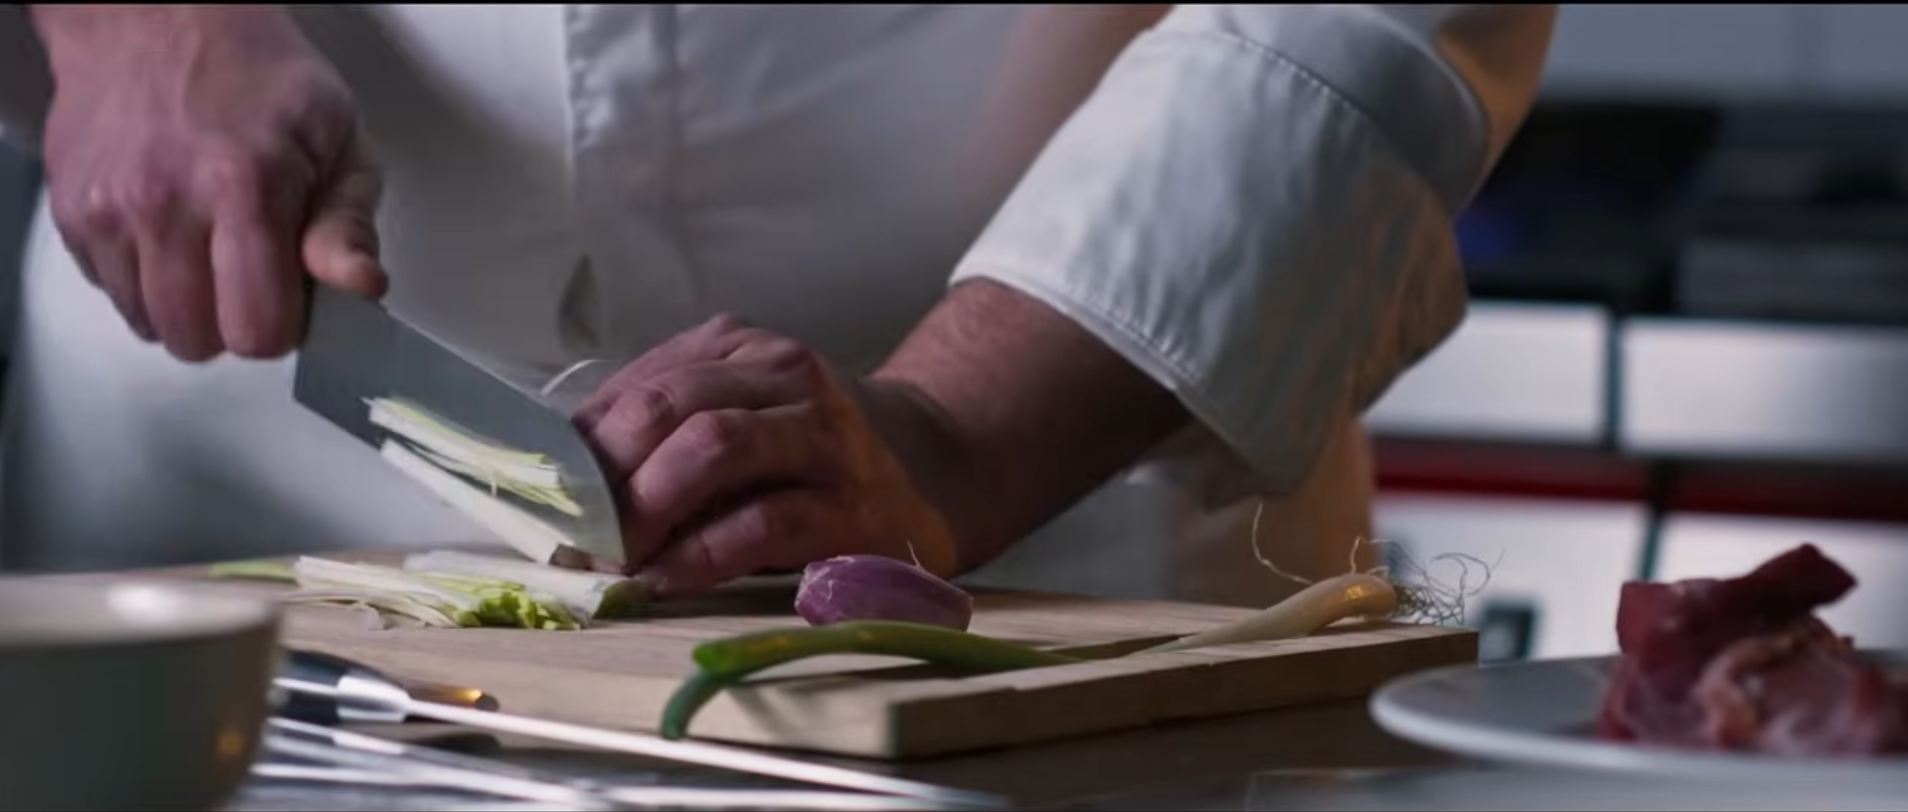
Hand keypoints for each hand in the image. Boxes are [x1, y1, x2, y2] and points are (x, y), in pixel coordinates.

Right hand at [32, 5, 385, 360]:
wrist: (158, 18)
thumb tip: (359, 287)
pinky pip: (111, 292)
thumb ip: (349, 224)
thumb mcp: (339, 140)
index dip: (283, 325)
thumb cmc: (258, 76)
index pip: (257, 330)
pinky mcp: (71, 211)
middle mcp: (165, 202)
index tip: (290, 296)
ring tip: (209, 249)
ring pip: (150, 324)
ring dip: (186, 305)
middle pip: (198, 341)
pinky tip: (170, 234)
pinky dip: (144, 279)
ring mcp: (107, 208)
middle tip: (250, 271)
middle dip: (233, 322)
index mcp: (244, 186)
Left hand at [570, 315, 958, 595]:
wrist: (931, 472)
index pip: (642, 385)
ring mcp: (823, 435)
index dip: (583, 443)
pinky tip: (667, 577)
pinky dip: (702, 552)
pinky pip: (762, 521)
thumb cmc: (807, 453)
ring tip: (616, 552)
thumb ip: (665, 432)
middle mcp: (785, 375)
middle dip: (609, 471)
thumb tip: (564, 484)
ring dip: (649, 504)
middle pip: (672, 406)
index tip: (546, 497)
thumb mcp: (740, 412)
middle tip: (575, 531)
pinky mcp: (850, 505)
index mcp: (742, 347)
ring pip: (715, 446)